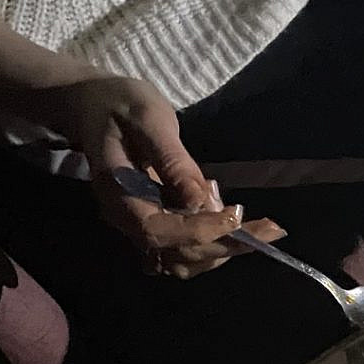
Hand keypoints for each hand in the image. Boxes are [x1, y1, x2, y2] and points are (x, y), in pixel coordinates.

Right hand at [23, 75, 282, 277]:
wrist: (92, 104)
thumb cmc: (120, 103)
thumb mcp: (149, 118)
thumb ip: (173, 160)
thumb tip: (202, 199)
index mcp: (116, 192)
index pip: (158, 231)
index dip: (200, 230)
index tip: (237, 214)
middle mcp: (125, 218)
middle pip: (178, 254)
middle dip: (227, 245)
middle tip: (271, 229)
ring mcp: (137, 225)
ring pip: (185, 260)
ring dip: (224, 248)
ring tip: (251, 218)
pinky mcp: (154, 224)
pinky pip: (185, 249)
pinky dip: (215, 242)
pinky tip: (235, 219)